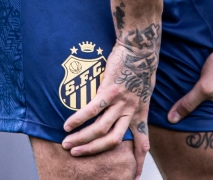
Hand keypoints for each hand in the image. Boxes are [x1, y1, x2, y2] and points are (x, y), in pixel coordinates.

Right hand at [62, 24, 160, 176]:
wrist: (142, 47)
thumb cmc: (142, 65)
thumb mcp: (146, 90)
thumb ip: (137, 104)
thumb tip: (130, 110)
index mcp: (141, 112)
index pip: (142, 142)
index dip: (138, 161)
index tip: (134, 177)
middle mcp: (132, 110)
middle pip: (113, 141)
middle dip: (94, 150)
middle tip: (77, 154)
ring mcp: (121, 101)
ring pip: (100, 128)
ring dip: (81, 138)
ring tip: (67, 142)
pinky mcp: (110, 90)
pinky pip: (92, 110)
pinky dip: (78, 119)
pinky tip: (67, 124)